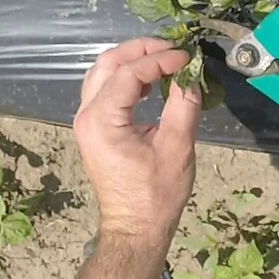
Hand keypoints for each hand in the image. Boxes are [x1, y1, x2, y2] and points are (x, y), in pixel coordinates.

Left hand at [73, 38, 201, 242]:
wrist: (135, 229)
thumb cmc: (156, 195)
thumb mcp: (177, 148)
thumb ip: (183, 105)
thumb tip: (192, 76)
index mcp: (102, 120)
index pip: (129, 72)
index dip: (159, 58)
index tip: (187, 57)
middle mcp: (86, 116)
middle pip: (107, 63)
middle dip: (141, 50)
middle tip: (173, 49)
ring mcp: (86, 122)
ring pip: (102, 73)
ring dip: (132, 61)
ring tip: (165, 60)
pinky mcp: (94, 128)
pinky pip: (105, 89)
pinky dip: (127, 77)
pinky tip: (152, 81)